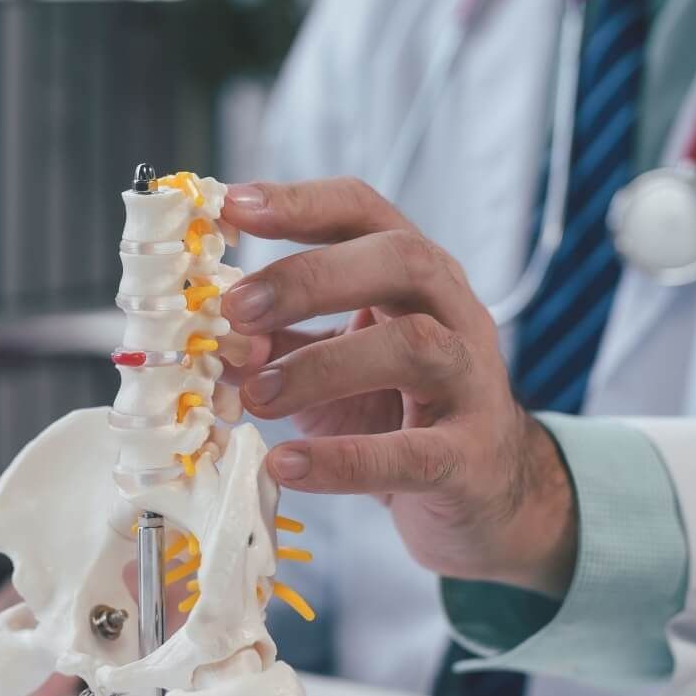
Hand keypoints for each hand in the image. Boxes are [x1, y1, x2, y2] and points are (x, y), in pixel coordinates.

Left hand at [220, 178, 576, 595]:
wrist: (485, 492)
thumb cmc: (397, 413)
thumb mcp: (331, 365)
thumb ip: (276, 343)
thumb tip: (210, 340)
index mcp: (412, 277)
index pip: (363, 212)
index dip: (300, 203)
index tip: (231, 206)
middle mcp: (453, 313)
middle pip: (400, 260)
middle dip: (311, 276)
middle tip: (236, 307)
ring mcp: (471, 381)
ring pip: (415, 345)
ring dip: (322, 366)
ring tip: (257, 394)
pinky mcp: (470, 456)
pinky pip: (413, 453)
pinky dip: (344, 460)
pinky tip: (287, 465)